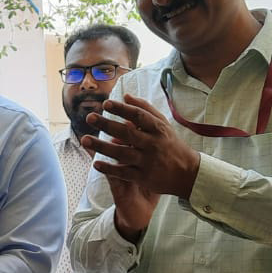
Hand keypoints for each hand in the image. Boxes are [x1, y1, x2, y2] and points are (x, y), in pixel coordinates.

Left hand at [83, 94, 200, 230]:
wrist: (187, 173)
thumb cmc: (171, 144)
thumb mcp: (163, 124)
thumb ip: (145, 109)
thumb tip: (126, 95)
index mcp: (157, 129)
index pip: (138, 116)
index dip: (122, 109)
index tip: (106, 103)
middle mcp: (152, 144)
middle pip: (127, 133)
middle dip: (107, 124)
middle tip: (89, 117)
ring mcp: (147, 162)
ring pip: (122, 153)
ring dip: (101, 146)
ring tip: (84, 139)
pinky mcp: (143, 177)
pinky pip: (124, 172)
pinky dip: (110, 169)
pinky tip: (95, 164)